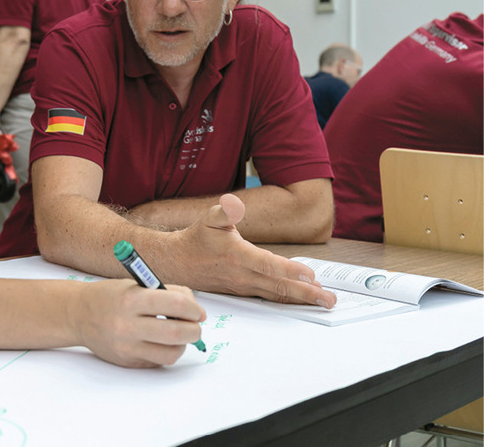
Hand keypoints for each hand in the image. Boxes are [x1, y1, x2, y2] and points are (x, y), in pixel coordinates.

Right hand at [71, 279, 205, 367]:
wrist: (79, 314)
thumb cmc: (112, 296)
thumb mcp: (136, 285)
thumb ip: (166, 293)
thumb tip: (195, 310)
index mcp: (131, 298)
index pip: (175, 304)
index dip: (193, 308)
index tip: (198, 311)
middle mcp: (127, 324)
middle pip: (175, 333)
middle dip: (194, 330)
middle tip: (195, 326)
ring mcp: (126, 346)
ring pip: (170, 353)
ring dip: (182, 344)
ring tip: (178, 334)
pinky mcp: (127, 361)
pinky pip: (157, 361)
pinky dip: (166, 351)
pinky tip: (159, 341)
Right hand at [177, 194, 336, 307]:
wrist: (178, 263)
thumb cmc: (197, 239)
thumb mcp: (209, 219)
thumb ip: (225, 211)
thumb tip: (234, 203)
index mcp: (237, 255)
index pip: (268, 265)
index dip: (290, 271)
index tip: (311, 275)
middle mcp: (242, 275)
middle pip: (278, 286)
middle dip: (305, 293)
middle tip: (328, 299)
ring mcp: (243, 287)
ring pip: (275, 295)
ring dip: (300, 299)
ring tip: (322, 302)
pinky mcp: (243, 292)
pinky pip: (269, 298)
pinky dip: (286, 300)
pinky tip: (299, 300)